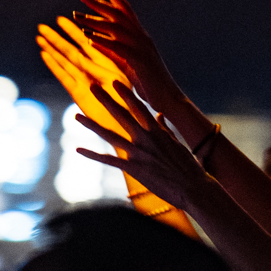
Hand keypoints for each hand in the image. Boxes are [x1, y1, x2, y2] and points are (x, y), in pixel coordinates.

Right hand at [37, 15, 132, 137]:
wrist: (127, 123)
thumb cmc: (129, 100)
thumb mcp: (119, 75)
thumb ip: (107, 60)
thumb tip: (97, 41)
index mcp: (103, 64)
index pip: (85, 43)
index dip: (72, 31)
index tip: (60, 19)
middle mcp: (90, 72)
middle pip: (69, 51)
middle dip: (56, 39)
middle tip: (41, 26)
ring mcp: (82, 82)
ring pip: (63, 62)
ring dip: (51, 49)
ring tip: (38, 38)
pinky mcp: (78, 94)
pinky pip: (64, 76)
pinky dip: (54, 65)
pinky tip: (44, 55)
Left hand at [72, 0, 181, 115]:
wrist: (169, 100)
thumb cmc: (150, 84)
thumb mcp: (130, 64)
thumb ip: (114, 51)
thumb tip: (95, 40)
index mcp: (141, 36)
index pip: (127, 10)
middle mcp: (142, 38)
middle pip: (119, 13)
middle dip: (99, 2)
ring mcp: (142, 48)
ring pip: (116, 28)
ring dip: (95, 20)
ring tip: (75, 16)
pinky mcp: (139, 61)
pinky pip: (118, 48)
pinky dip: (102, 41)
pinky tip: (88, 38)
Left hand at [76, 82, 210, 213]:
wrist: (194, 188)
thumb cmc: (188, 167)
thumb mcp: (176, 143)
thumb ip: (164, 128)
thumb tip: (159, 115)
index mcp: (156, 130)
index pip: (138, 106)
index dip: (126, 93)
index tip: (115, 82)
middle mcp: (145, 138)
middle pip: (121, 114)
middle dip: (105, 99)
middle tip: (92, 86)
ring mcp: (138, 153)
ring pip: (110, 135)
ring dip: (91, 125)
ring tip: (76, 116)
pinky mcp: (134, 169)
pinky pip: (109, 160)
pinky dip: (93, 155)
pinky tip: (79, 149)